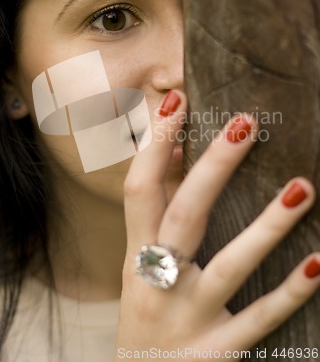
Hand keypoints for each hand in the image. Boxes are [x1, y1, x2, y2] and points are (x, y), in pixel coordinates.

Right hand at [116, 90, 318, 360]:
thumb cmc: (144, 312)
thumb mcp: (137, 264)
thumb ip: (157, 212)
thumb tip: (177, 154)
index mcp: (136, 254)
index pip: (138, 189)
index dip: (154, 144)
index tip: (176, 101)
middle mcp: (157, 283)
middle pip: (184, 215)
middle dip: (212, 168)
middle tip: (246, 124)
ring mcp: (189, 318)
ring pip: (229, 266)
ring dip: (266, 226)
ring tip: (301, 187)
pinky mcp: (216, 352)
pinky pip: (260, 319)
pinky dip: (290, 291)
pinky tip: (319, 262)